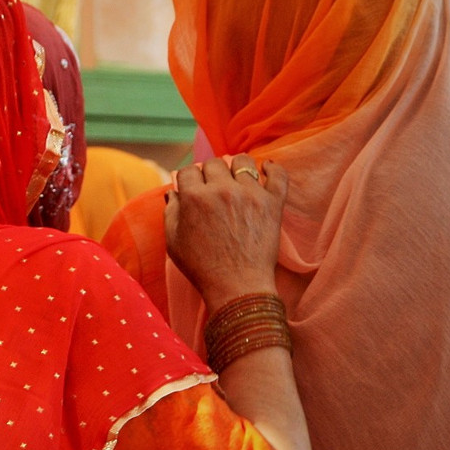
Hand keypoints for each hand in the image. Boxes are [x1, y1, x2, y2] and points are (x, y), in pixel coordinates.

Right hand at [165, 155, 288, 310]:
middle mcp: (221, 190)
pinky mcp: (272, 203)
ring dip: (236, 167)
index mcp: (194, 197)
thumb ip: (171, 212)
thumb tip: (175, 193)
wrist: (237, 287)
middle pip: (213, 163)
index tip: (192, 187)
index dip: (188, 179)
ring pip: (242, 162)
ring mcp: (250, 194)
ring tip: (236, 178)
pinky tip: (266, 168)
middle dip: (209, 173)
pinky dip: (273, 169)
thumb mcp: (173, 242)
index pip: (188, 171)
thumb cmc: (202, 268)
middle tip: (212, 186)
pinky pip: (278, 175)